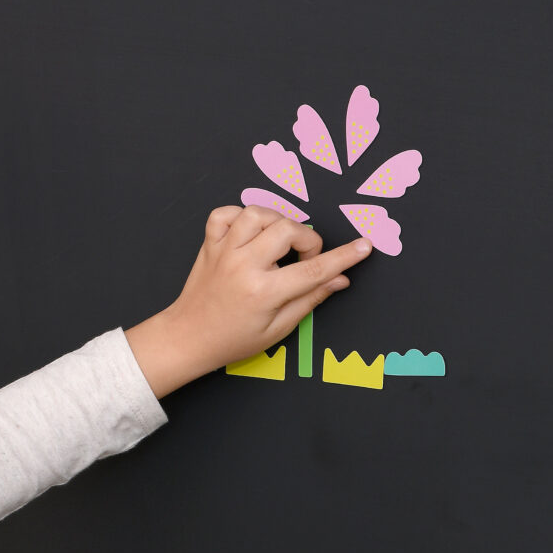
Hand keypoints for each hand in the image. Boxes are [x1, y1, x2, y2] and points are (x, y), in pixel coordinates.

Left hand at [124, 207, 372, 398]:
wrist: (188, 337)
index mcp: (264, 292)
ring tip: (280, 242)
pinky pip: (225, 213)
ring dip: (277, 222)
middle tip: (304, 258)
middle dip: (307, 239)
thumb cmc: (234, 339)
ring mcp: (223, 251)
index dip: (344, 256)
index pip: (315, 269)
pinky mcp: (209, 244)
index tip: (364, 246)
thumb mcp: (278, 329)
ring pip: (257, 213)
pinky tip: (251, 232)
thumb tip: (340, 280)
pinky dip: (241, 216)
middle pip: (287, 230)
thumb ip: (310, 300)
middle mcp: (243, 266)